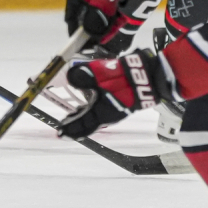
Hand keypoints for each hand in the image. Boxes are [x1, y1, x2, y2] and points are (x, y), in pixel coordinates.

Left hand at [54, 51, 171, 138]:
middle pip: (88, 124)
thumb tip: (70, 77)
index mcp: (101, 113)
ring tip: (73, 116)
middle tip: (63, 127)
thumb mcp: (99, 74)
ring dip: (83, 118)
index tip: (60, 133)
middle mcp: (107, 115)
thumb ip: (82, 76)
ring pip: (94, 118)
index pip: (82, 125)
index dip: (70, 129)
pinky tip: (88, 105)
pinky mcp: (120, 104)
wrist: (147, 77)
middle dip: (75, 125)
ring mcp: (115, 110)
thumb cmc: (123, 78)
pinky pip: (100, 111)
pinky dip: (91, 111)